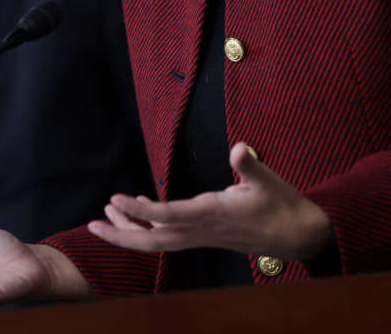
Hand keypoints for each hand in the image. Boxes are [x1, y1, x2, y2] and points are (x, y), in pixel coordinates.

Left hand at [88, 142, 332, 261]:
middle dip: (121, 235)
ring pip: (157, 242)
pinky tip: (138, 217)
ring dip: (130, 233)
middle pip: (152, 240)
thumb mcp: (268, 180)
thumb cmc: (282, 205)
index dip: (140, 210)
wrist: (298, 235)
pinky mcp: (205, 236)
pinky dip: (148, 230)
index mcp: (211, 214)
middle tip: (92, 225)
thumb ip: (249, 164)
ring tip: (105, 218)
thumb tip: (238, 148)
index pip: (167, 216)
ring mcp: (202, 236)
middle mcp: (201, 230)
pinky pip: (169, 238)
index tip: (116, 199)